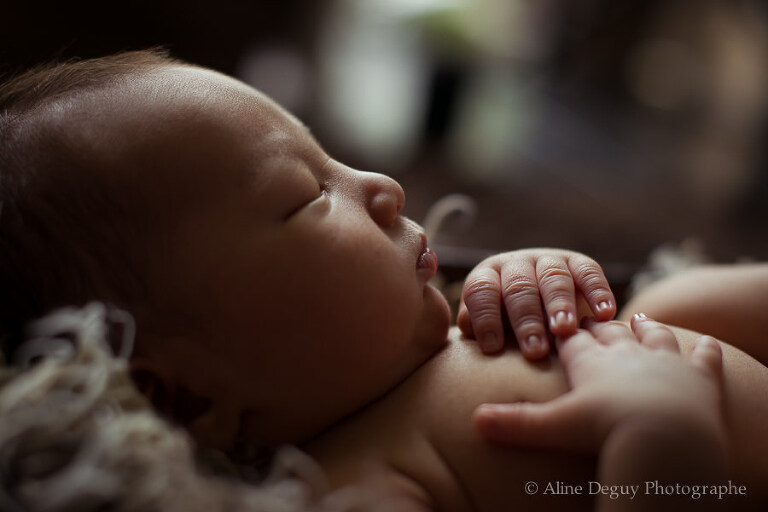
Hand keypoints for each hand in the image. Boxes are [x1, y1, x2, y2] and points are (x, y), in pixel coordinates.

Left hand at [457, 249, 614, 357]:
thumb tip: (468, 331)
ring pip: (553, 278)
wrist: (543, 303)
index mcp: (487, 276)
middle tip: (534, 350)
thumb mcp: (490, 323)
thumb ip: (478, 327)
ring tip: (564, 330)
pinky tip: (604, 314)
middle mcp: (516, 264)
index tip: (493, 348)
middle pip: (519, 288)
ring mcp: (548, 260)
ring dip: (559, 305)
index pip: (482, 292)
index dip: (486, 318)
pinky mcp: (578, 262)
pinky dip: (597, 291)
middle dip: (526, 320)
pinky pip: (588, 272)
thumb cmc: (507, 325)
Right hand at [473, 315, 725, 456]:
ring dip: (646, 328)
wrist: (665, 432)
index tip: (558, 327)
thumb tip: (476, 420)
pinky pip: (702, 358)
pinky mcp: (698, 377)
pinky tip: (704, 343)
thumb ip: (517, 421)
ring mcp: (664, 359)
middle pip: (607, 331)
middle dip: (598, 324)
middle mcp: (624, 351)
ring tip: (640, 321)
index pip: (572, 338)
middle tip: (595, 320)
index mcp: (590, 360)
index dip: (563, 331)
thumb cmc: (606, 427)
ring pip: (652, 335)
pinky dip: (703, 351)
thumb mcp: (557, 426)